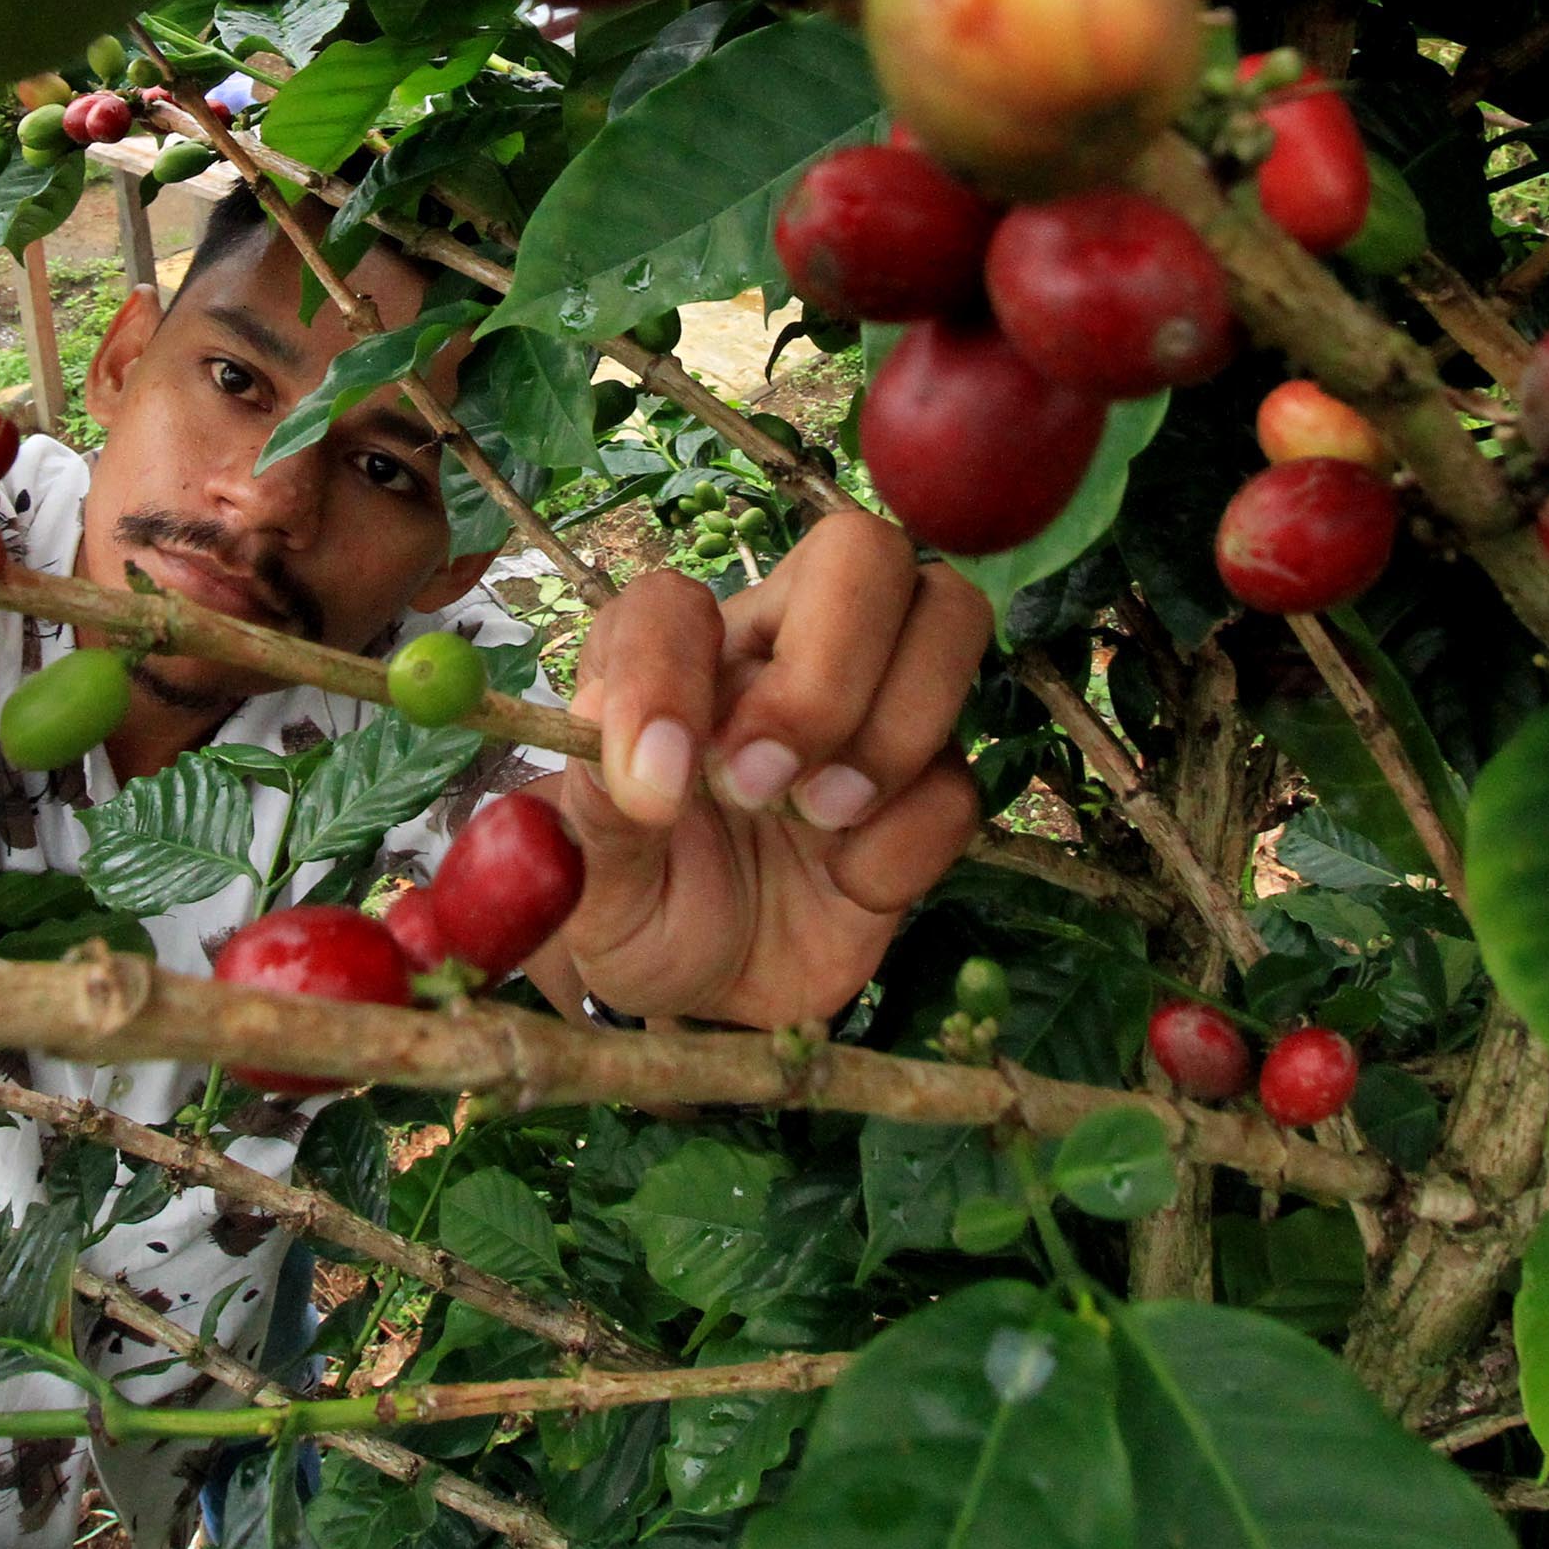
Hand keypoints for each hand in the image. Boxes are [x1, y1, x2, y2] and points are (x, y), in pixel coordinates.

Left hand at [543, 510, 987, 1028]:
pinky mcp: (928, 793)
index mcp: (677, 655)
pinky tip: (850, 884)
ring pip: (949, 618)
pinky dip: (905, 842)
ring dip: (891, 731)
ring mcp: (870, 712)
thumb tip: (600, 716)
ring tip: (817, 820)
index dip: (663, 675)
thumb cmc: (643, 907)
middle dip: (825, 674)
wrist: (713, 998)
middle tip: (761, 785)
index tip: (654, 783)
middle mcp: (781, 652)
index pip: (673, 601)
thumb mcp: (590, 881)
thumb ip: (595, 805)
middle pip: (863, 550)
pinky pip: (957, 781)